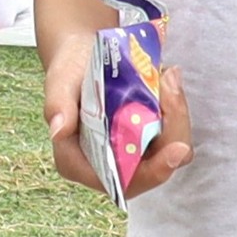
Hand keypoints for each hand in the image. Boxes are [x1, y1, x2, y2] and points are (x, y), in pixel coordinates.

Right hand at [42, 25, 193, 198]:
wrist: (84, 54)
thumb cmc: (69, 71)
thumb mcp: (59, 81)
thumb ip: (58, 105)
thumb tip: (58, 130)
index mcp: (79, 164)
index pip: (121, 182)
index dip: (154, 171)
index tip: (178, 148)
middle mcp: (108, 166)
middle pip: (155, 168)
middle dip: (172, 129)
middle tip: (170, 84)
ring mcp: (131, 153)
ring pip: (169, 150)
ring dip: (177, 115)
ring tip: (167, 76)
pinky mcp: (148, 138)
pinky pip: (174, 133)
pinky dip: (176, 108)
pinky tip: (167, 78)